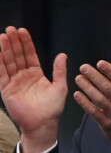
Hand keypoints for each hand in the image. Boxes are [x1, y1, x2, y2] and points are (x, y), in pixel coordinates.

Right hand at [0, 26, 67, 152]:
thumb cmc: (53, 107)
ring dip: (6, 50)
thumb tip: (63, 55)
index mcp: (36, 75)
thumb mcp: (59, 86)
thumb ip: (59, 71)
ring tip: (4, 36)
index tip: (23, 31)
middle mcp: (24, 76)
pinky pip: (2, 74)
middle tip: (11, 29)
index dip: (26, 44)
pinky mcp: (6, 90)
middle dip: (14, 43)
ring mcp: (14, 82)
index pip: (30, 55)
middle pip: (18, 56)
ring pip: (9, 62)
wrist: (43, 123)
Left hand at [74, 59, 110, 152]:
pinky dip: (85, 103)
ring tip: (78, 78)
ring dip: (88, 88)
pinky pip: (94, 112)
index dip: (110, 71)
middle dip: (95, 77)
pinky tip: (77, 95)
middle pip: (108, 88)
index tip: (100, 63)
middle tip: (83, 67)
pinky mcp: (107, 125)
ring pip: (100, 100)